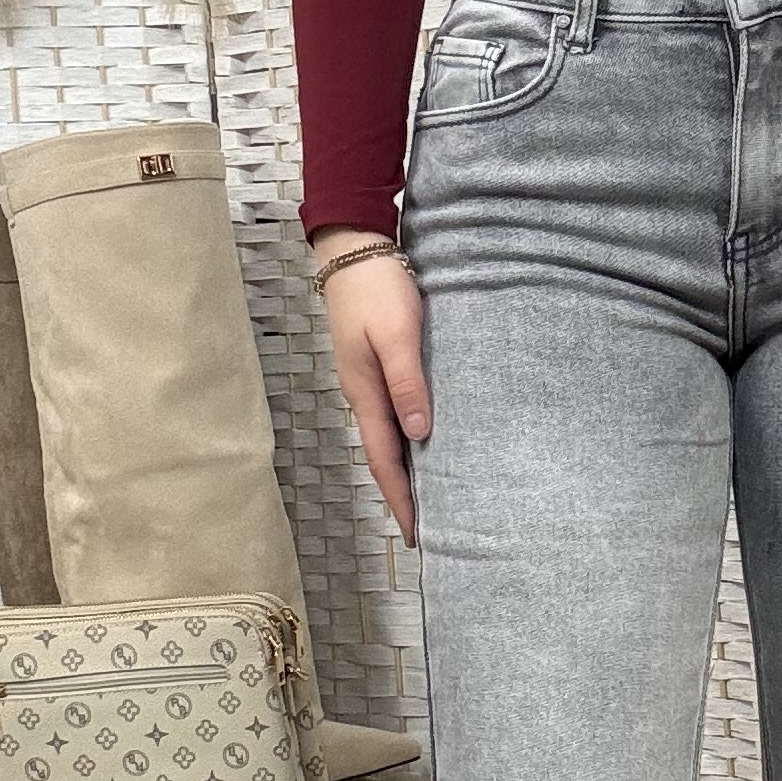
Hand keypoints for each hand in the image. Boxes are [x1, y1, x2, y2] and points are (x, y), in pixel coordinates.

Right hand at [312, 224, 429, 546]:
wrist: (353, 247)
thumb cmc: (377, 287)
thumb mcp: (397, 334)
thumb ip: (407, 382)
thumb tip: (419, 434)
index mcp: (365, 393)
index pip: (384, 461)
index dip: (400, 499)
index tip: (416, 533)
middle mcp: (364, 395)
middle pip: (384, 457)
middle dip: (401, 496)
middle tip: (425, 530)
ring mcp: (367, 381)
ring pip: (388, 438)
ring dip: (404, 470)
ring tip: (428, 499)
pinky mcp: (376, 366)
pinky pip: (392, 416)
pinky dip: (406, 442)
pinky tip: (423, 446)